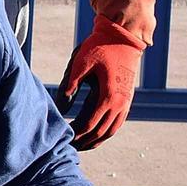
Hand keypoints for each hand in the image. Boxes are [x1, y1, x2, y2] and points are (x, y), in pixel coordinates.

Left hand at [61, 17, 144, 149]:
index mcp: (108, 97)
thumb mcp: (79, 64)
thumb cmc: (99, 48)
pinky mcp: (127, 99)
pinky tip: (94, 134)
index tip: (61, 138)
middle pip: (100, 132)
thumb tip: (59, 109)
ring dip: (95, 140)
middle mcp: (120, 104)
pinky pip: (116, 123)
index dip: (74, 134)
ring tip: (80, 146)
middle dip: (84, 142)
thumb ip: (68, 87)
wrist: (123, 37)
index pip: (89, 125)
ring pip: (111, 131)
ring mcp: (126, 103)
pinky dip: (105, 132)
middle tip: (67, 147)